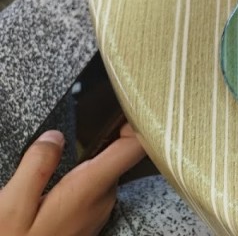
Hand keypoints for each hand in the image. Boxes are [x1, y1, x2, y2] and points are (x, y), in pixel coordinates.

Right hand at [0, 125, 146, 235]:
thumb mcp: (12, 205)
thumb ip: (36, 166)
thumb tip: (54, 137)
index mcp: (89, 189)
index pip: (135, 147)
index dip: (138, 120)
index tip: (130, 103)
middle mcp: (102, 200)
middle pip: (120, 156)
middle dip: (105, 139)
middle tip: (90, 122)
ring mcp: (97, 213)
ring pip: (104, 173)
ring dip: (90, 160)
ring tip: (71, 149)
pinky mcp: (87, 221)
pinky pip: (92, 189)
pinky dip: (82, 178)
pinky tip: (60, 180)